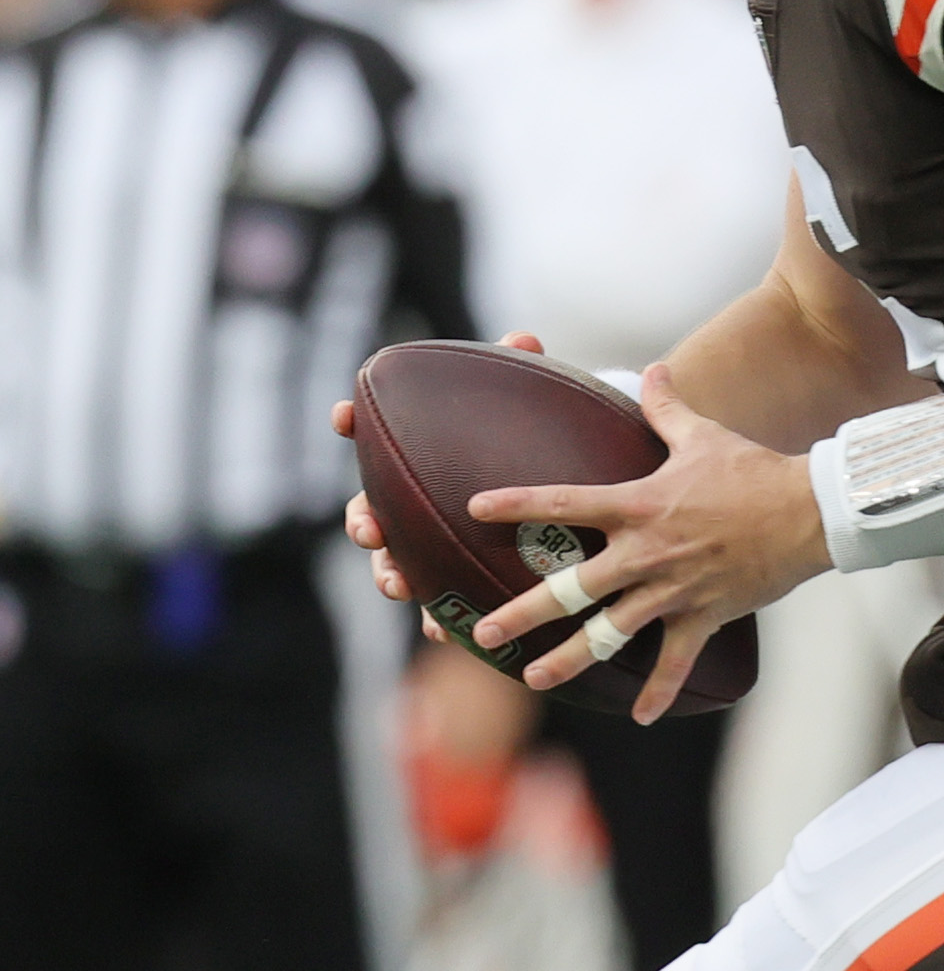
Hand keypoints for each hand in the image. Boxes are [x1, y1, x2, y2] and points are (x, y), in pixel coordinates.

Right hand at [336, 332, 545, 626]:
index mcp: (426, 453)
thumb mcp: (540, 409)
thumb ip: (528, 374)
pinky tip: (440, 628)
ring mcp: (432, 542)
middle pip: (371, 508)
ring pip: (395, 562)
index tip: (343, 414)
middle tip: (369, 526)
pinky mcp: (459, 579)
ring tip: (399, 584)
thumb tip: (522, 341)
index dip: (355, 421)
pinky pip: (438, 605)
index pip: (377, 432)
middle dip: (362, 518)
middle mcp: (417, 498)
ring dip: (389, 574)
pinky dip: (434, 618)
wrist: (573, 490)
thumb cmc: (544, 441)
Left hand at [461, 362, 829, 722]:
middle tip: (480, 633)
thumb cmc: (753, 469)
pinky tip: (640, 718)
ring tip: (533, 679)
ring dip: (569, 659)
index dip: (516, 504)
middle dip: (522, 613)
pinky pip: (675, 662)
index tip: (474, 508)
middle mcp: (646, 553)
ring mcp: (673, 590)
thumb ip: (666, 406)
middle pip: (571, 587)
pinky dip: (659, 691)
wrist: (808, 510)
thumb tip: (652, 368)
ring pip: (610, 632)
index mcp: (639, 506)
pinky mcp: (703, 615)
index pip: (564, 502)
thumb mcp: (704, 434)